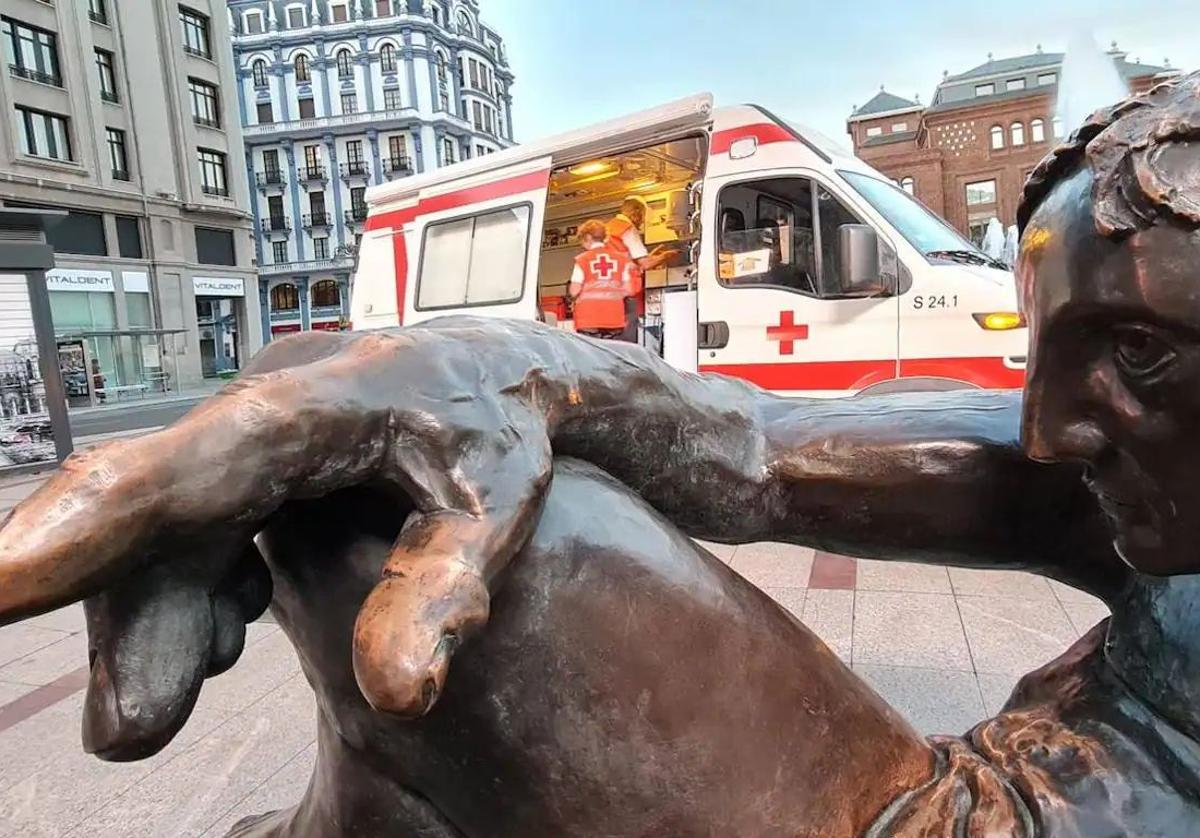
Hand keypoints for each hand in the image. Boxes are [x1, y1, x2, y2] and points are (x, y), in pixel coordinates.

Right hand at [0, 324, 551, 720]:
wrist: (504, 373)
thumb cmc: (505, 431)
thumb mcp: (497, 508)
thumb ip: (445, 587)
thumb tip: (396, 693)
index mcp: (325, 406)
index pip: (196, 465)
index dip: (94, 522)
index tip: (1, 579)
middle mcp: (269, 406)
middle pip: (163, 511)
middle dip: (134, 620)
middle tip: (133, 735)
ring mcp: (255, 428)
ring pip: (169, 525)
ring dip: (156, 620)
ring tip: (154, 715)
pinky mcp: (255, 452)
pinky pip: (196, 522)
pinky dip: (192, 591)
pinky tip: (214, 644)